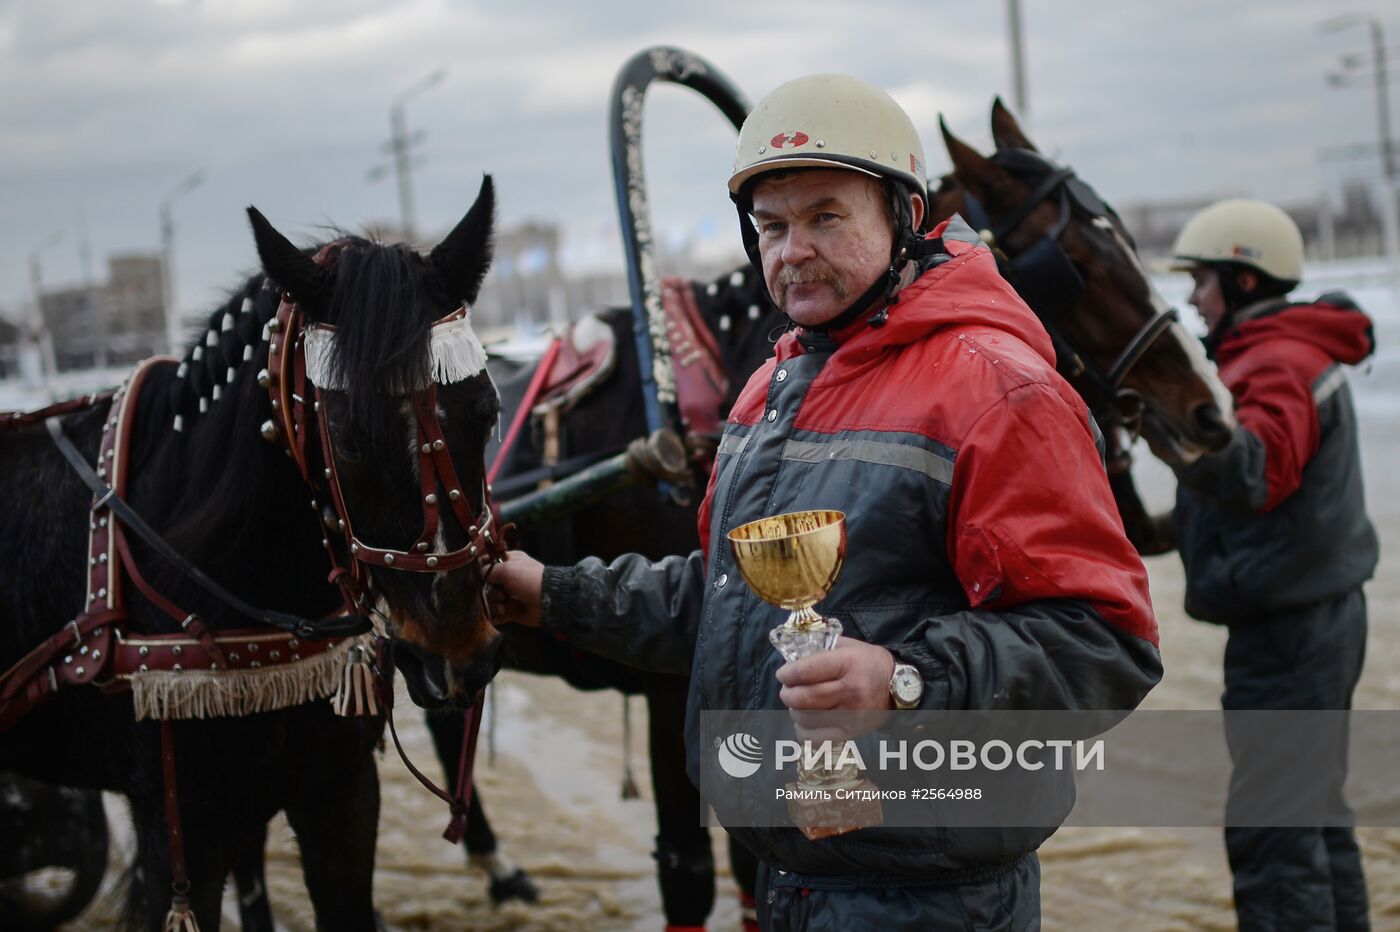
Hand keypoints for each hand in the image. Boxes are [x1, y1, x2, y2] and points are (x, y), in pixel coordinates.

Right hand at [484, 551, 543, 626]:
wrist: (548, 600)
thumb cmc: (529, 579)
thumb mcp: (507, 569)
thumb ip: (488, 571)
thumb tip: (479, 575)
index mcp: (509, 562)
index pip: (488, 563)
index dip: (481, 569)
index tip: (479, 576)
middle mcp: (507, 577)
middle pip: (486, 584)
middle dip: (489, 590)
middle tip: (499, 592)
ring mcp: (508, 594)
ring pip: (490, 599)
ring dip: (494, 602)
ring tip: (503, 604)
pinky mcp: (510, 609)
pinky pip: (496, 613)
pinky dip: (497, 614)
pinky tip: (503, 611)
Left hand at [776, 637, 895, 742]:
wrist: (897, 688)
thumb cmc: (868, 663)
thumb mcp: (848, 646)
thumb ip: (820, 648)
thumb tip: (792, 658)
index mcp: (848, 664)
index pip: (807, 671)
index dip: (788, 674)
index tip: (783, 674)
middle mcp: (850, 691)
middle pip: (804, 698)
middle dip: (787, 694)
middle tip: (787, 689)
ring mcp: (851, 715)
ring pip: (807, 719)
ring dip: (794, 711)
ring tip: (797, 704)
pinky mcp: (850, 733)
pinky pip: (816, 739)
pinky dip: (803, 732)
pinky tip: (806, 722)